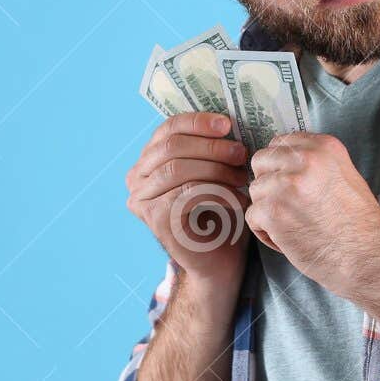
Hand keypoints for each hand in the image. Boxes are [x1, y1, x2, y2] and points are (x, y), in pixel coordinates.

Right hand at [125, 112, 251, 314]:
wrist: (219, 262)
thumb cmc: (221, 214)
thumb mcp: (214, 172)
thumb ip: (210, 147)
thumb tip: (228, 119)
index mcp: (147, 161)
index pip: (167, 129)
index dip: (198, 122)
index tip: (228, 124)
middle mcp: (136, 178)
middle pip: (171, 147)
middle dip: (211, 146)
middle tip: (242, 153)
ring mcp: (141, 199)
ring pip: (178, 168)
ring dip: (216, 169)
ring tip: (243, 178)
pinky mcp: (154, 219)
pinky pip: (186, 193)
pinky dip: (217, 192)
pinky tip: (238, 200)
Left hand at [243, 132, 379, 297]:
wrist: (367, 257)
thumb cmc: (360, 225)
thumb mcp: (347, 177)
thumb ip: (317, 163)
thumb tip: (285, 162)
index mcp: (324, 148)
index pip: (282, 141)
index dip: (280, 163)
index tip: (288, 179)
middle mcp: (304, 160)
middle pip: (261, 161)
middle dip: (268, 182)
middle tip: (286, 204)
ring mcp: (285, 185)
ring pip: (255, 190)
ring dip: (267, 209)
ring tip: (292, 225)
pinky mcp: (272, 212)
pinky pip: (252, 216)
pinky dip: (265, 231)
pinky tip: (287, 239)